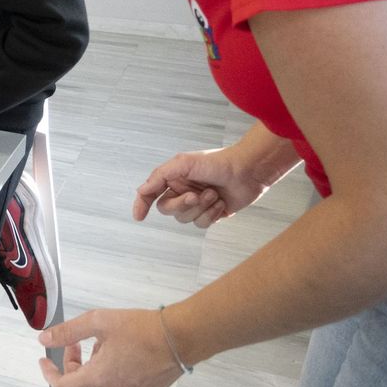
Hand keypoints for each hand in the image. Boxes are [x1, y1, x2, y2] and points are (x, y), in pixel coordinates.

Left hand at [38, 308, 187, 386]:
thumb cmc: (143, 329)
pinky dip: (109, 376)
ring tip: (101, 346)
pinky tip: (119, 355)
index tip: (45, 361)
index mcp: (99, 379)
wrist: (181, 337)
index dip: (50, 374)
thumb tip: (45, 338)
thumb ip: (68, 332)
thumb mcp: (98, 322)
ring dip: (91, 371)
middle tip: (75, 344)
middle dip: (72, 366)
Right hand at [133, 147, 270, 229]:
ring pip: (185, 219)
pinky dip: (212, 214)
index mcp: (173, 179)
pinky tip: (221, 202)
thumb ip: (159, 176)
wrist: (248, 170)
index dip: (141, 204)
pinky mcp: (212, 214)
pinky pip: (202, 224)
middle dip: (182, 205)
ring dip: (201, 208)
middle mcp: (182, 191)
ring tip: (214, 194)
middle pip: (169, 210)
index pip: (151, 194)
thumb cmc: (217, 162)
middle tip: (195, 196)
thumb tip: (141, 191)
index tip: (139, 217)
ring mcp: (197, 204)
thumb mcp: (184, 163)